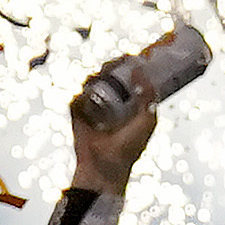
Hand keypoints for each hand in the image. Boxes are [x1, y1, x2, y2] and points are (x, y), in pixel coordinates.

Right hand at [66, 55, 166, 189]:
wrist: (107, 166)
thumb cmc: (130, 148)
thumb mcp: (148, 120)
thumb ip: (148, 96)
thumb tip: (142, 72)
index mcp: (127, 106)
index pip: (126, 80)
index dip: (128, 68)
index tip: (132, 57)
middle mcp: (109, 105)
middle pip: (107, 78)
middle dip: (112, 67)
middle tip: (119, 61)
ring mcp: (92, 109)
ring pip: (91, 84)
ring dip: (96, 75)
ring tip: (105, 71)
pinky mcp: (77, 116)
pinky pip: (76, 99)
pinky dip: (80, 92)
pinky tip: (89, 87)